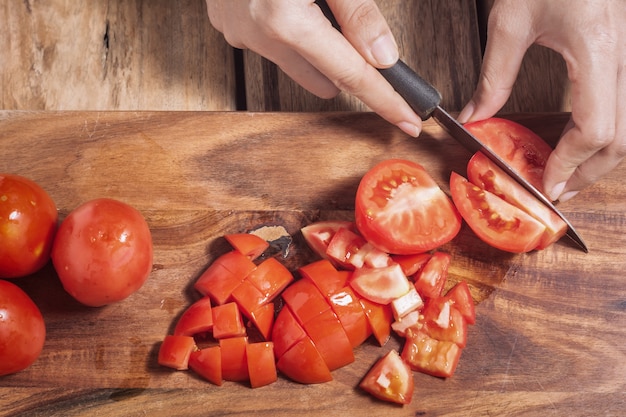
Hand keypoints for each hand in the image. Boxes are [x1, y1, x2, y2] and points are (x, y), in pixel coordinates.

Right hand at [205, 0, 422, 136]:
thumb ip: (355, 12)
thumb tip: (381, 55)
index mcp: (286, 19)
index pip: (351, 74)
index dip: (384, 99)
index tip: (406, 120)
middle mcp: (259, 34)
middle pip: (323, 76)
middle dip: (347, 68)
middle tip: (360, 42)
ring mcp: (239, 32)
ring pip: (295, 61)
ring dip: (315, 47)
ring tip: (314, 9)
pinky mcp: (227, 25)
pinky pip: (268, 43)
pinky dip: (286, 32)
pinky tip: (286, 5)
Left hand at [457, 0, 625, 201]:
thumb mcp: (511, 22)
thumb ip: (494, 76)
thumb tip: (474, 117)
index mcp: (597, 50)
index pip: (595, 129)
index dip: (570, 164)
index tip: (546, 185)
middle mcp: (623, 57)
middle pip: (621, 137)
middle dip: (589, 171)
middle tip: (558, 191)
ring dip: (599, 156)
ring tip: (567, 173)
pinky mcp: (622, 52)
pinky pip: (621, 104)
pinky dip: (602, 132)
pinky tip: (577, 140)